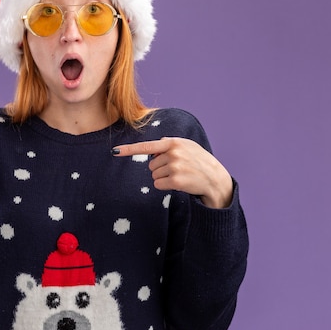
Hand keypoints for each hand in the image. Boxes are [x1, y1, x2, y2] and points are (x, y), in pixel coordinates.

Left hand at [112, 138, 232, 208]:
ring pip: (154, 175)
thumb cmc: (199, 161)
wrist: (215, 178)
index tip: (115, 151)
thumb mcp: (187, 146)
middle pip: (151, 165)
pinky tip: (179, 183)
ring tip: (180, 175)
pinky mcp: (176, 180)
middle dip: (160, 169)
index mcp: (173, 143)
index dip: (129, 149)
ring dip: (164, 178)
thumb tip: (153, 148)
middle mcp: (173, 153)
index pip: (147, 146)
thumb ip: (169, 144)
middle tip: (177, 169)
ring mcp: (175, 166)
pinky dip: (165, 186)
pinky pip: (158, 185)